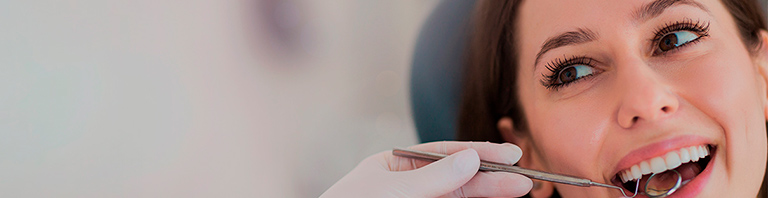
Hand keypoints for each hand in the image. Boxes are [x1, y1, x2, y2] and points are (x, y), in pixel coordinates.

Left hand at [320, 141, 532, 197]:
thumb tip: (471, 158)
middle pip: (457, 177)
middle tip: (526, 180)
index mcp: (395, 164)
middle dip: (491, 177)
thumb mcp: (389, 191)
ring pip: (459, 197)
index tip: (511, 154)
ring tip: (518, 189)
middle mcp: (408, 184)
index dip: (479, 152)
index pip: (443, 152)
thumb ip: (431, 178)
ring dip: (487, 193)